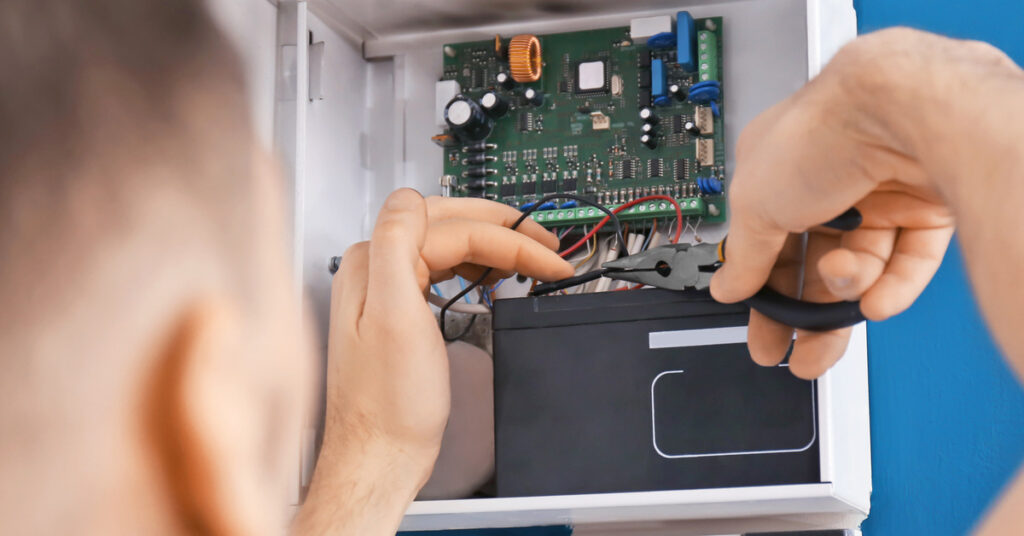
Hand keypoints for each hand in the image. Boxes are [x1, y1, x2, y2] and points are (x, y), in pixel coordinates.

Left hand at [296, 189, 571, 534]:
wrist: (380, 457)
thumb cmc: (389, 405)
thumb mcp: (394, 317)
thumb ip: (397, 244)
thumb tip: (411, 196)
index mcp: (374, 263)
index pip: (455, 229)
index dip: (508, 238)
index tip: (548, 257)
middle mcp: (376, 270)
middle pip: (449, 226)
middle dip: (504, 230)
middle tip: (548, 244)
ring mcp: (386, 291)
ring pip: (447, 245)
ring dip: (492, 246)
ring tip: (529, 257)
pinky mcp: (399, 312)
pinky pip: (441, 269)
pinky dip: (473, 265)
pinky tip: (490, 274)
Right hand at [710, 28, 1019, 378]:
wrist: (897, 111)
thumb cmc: (822, 134)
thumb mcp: (754, 204)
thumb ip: (742, 255)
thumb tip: (726, 285)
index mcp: (780, 176)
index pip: (768, 247)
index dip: (764, 293)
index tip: (762, 331)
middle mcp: (831, 185)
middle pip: (817, 264)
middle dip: (810, 314)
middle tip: (802, 354)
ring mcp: (881, 195)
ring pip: (863, 266)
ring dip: (850, 288)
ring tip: (848, 288)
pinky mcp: (928, 205)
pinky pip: (910, 262)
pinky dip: (894, 287)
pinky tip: (877, 300)